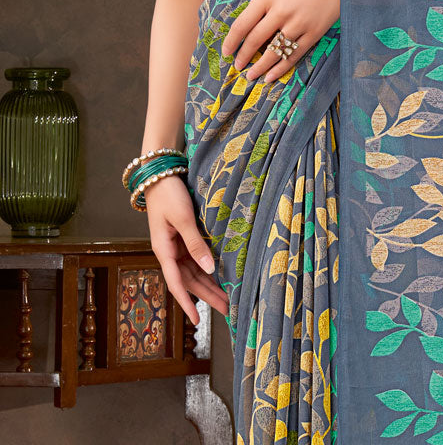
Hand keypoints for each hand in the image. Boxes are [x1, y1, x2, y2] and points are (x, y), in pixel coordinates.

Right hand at [143, 176, 228, 325]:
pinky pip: (196, 259)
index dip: (186, 303)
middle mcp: (170, 253)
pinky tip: (219, 277)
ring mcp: (176, 246)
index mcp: (164, 250)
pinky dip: (207, 270)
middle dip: (207, 297)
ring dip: (209, 285)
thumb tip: (208, 268)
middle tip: (227, 310)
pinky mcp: (183, 239)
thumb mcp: (183, 218)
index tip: (197, 320)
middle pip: (189, 281)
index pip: (176, 283)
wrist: (160, 175)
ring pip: (194, 272)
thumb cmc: (169, 195)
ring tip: (227, 298)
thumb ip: (195, 243)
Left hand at [221, 0, 339, 82]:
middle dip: (244, 56)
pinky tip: (271, 76)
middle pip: (255, 40)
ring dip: (259, 67)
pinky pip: (293, 55)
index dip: (232, 41)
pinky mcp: (313, 34)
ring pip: (273, 52)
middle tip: (237, 66)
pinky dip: (280, 68)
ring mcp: (298, 24)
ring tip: (251, 76)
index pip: (243, 23)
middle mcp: (281, 11)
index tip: (226, 51)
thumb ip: (264, 1)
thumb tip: (250, 23)